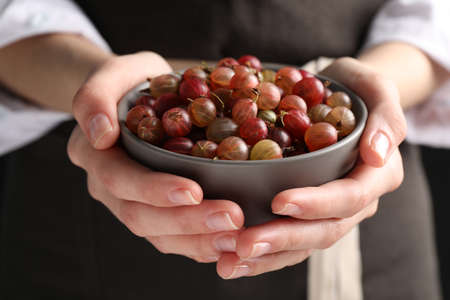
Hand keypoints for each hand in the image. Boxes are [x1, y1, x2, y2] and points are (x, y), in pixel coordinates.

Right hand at [68, 52, 243, 262]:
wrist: (143, 101)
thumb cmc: (132, 84)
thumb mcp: (114, 74)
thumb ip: (95, 96)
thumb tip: (101, 135)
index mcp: (95, 156)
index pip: (119, 179)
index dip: (153, 189)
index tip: (193, 191)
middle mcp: (110, 188)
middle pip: (141, 217)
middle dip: (187, 222)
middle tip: (232, 217)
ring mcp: (133, 204)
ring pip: (160, 236)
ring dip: (199, 241)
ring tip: (238, 237)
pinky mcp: (156, 213)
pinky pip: (175, 239)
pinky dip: (202, 245)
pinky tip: (231, 243)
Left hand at [216, 57, 406, 278]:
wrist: (339, 99)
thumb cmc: (356, 90)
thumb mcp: (376, 89)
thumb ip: (386, 117)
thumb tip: (376, 154)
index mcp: (377, 174)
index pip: (351, 196)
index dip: (318, 203)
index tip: (280, 201)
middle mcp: (357, 201)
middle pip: (325, 229)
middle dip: (285, 238)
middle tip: (245, 243)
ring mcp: (332, 212)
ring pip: (305, 243)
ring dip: (269, 255)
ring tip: (231, 262)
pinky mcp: (309, 214)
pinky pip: (290, 241)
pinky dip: (264, 253)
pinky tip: (234, 259)